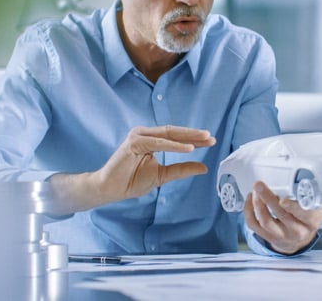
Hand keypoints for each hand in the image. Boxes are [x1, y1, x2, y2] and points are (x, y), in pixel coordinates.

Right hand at [49, 125, 214, 213]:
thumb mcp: (163, 175)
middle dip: (194, 135)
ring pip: (168, 135)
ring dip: (187, 137)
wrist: (110, 189)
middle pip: (174, 133)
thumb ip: (181, 169)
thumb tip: (203, 167)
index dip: (194, 139)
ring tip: (204, 140)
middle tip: (211, 137)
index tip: (211, 141)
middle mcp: (145, 134)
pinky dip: (174, 146)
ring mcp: (139, 135)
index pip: (177, 137)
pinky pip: (159, 142)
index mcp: (152, 139)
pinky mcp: (134, 142)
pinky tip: (188, 148)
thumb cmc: (131, 181)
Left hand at [244, 181, 321, 254]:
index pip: (302, 214)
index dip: (292, 207)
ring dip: (257, 204)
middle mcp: (295, 230)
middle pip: (280, 215)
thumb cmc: (310, 219)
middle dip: (268, 198)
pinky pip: (253, 226)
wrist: (297, 242)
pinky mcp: (266, 236)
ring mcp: (279, 235)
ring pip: (264, 220)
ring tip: (255, 190)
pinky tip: (250, 199)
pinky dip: (248, 212)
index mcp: (310, 222)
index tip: (284, 198)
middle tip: (260, 184)